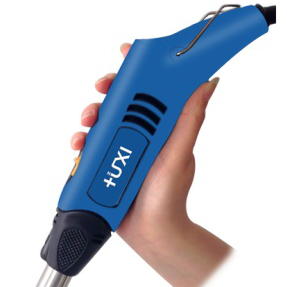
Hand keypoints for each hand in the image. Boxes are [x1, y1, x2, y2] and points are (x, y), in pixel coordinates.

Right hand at [71, 43, 231, 286]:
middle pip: (121, 100)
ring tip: (86, 126)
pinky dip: (81, 143)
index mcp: (162, 126)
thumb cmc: (169, 197)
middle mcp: (141, 133)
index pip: (152, 88)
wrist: (151, 233)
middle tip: (101, 89)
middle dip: (107, 90)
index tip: (126, 53)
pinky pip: (89, 146)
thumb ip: (189, 120)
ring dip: (89, 116)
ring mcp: (121, 148)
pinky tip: (79, 147)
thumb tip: (206, 84)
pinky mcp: (104, 163)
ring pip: (101, 121)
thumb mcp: (181, 155)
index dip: (138, 68)